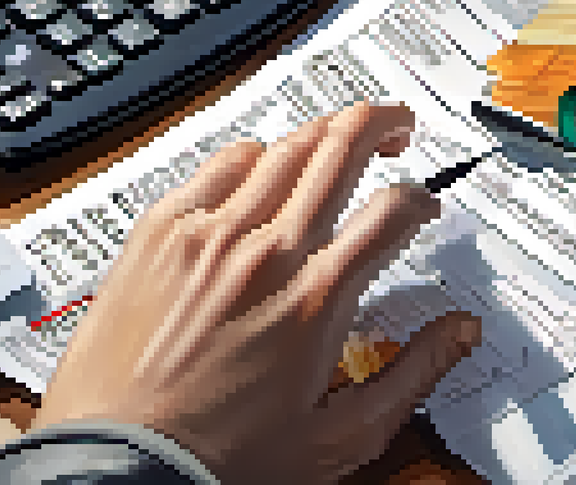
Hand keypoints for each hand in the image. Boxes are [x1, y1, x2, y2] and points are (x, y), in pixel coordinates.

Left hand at [32, 103, 481, 483]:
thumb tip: (459, 332)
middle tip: (395, 128)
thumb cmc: (219, 461)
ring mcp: (208, 234)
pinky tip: (260, 165)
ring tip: (335, 139)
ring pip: (282, 147)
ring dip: (321, 132)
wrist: (116, 463)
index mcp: (316, 301)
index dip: (419, 198)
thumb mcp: (337, 439)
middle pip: (341, 148)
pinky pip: (216, 164)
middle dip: (381, 125)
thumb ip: (410, 377)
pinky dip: (252, 154)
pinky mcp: (158, 230)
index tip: (420, 205)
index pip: (391, 211)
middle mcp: (264, 253)